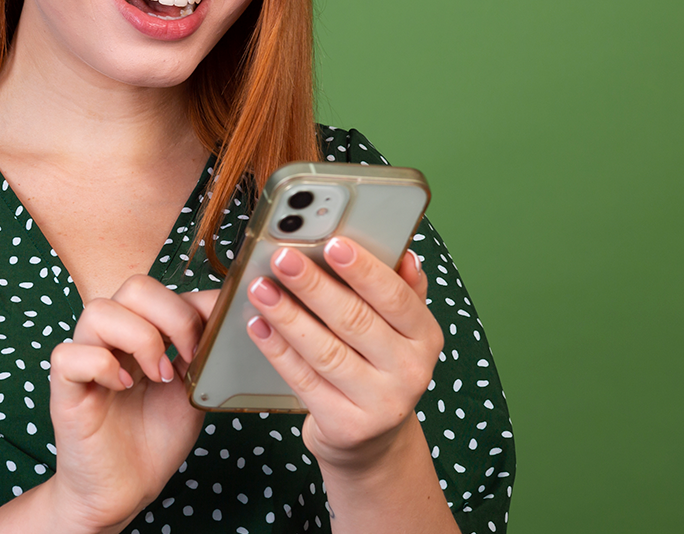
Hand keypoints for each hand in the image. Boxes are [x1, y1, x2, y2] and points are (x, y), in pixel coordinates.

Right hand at [44, 276, 218, 531]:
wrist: (126, 490)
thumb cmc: (155, 439)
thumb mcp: (191, 388)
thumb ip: (202, 350)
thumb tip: (225, 311)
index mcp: (141, 332)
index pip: (163, 290)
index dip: (195, 306)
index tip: (215, 341)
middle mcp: (111, 339)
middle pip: (134, 287)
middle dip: (173, 317)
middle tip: (188, 358)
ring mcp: (85, 360)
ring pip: (99, 311)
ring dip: (140, 339)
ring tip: (158, 376)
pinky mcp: (64, 389)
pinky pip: (69, 354)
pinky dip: (102, 366)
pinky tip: (123, 387)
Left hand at [244, 239, 441, 470]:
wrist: (372, 440)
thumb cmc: (379, 369)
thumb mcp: (400, 332)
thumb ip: (401, 291)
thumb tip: (405, 255)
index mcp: (426, 337)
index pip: (395, 297)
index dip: (363, 270)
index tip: (333, 243)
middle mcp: (410, 371)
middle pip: (355, 321)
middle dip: (314, 286)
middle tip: (283, 259)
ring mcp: (380, 403)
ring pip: (325, 351)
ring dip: (288, 316)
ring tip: (261, 289)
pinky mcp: (346, 425)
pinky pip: (304, 379)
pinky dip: (278, 350)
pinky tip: (258, 325)